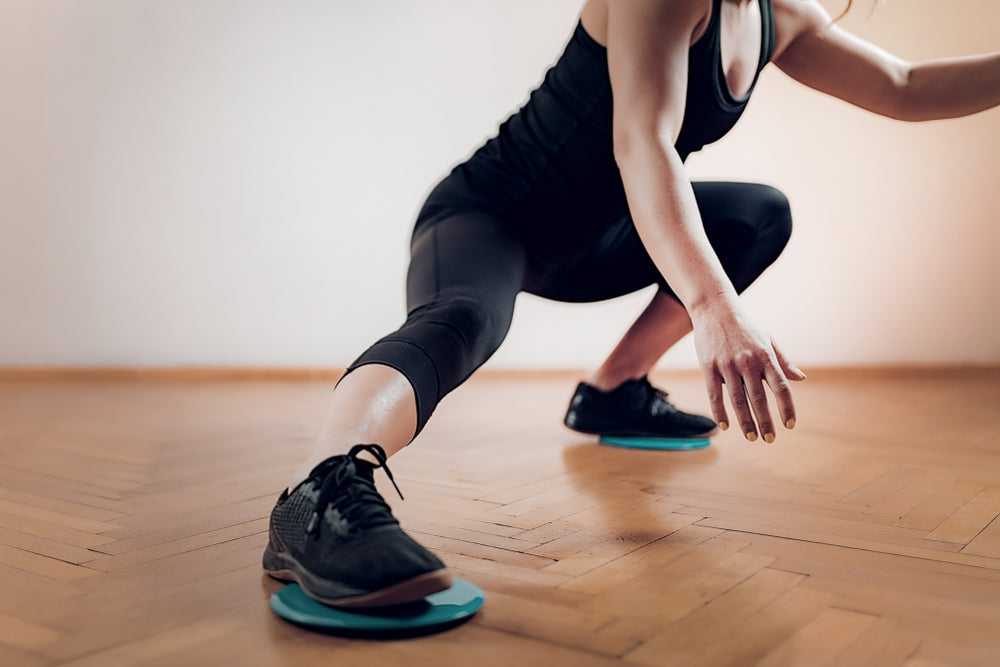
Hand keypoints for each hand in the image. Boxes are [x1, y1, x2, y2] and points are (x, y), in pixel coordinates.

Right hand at [692, 306, 805, 442]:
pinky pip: (715, 394)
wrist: (715, 308)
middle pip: (759, 398)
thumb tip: (801, 379)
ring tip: (751, 437)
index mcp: (766, 357)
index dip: (787, 408)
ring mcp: (727, 365)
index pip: (781, 387)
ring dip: (745, 421)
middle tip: (769, 439)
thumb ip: (783, 361)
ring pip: (738, 400)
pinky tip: (725, 427)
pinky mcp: (709, 367)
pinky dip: (720, 412)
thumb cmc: (745, 325)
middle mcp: (748, 362)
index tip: (790, 425)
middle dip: (765, 422)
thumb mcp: (768, 340)